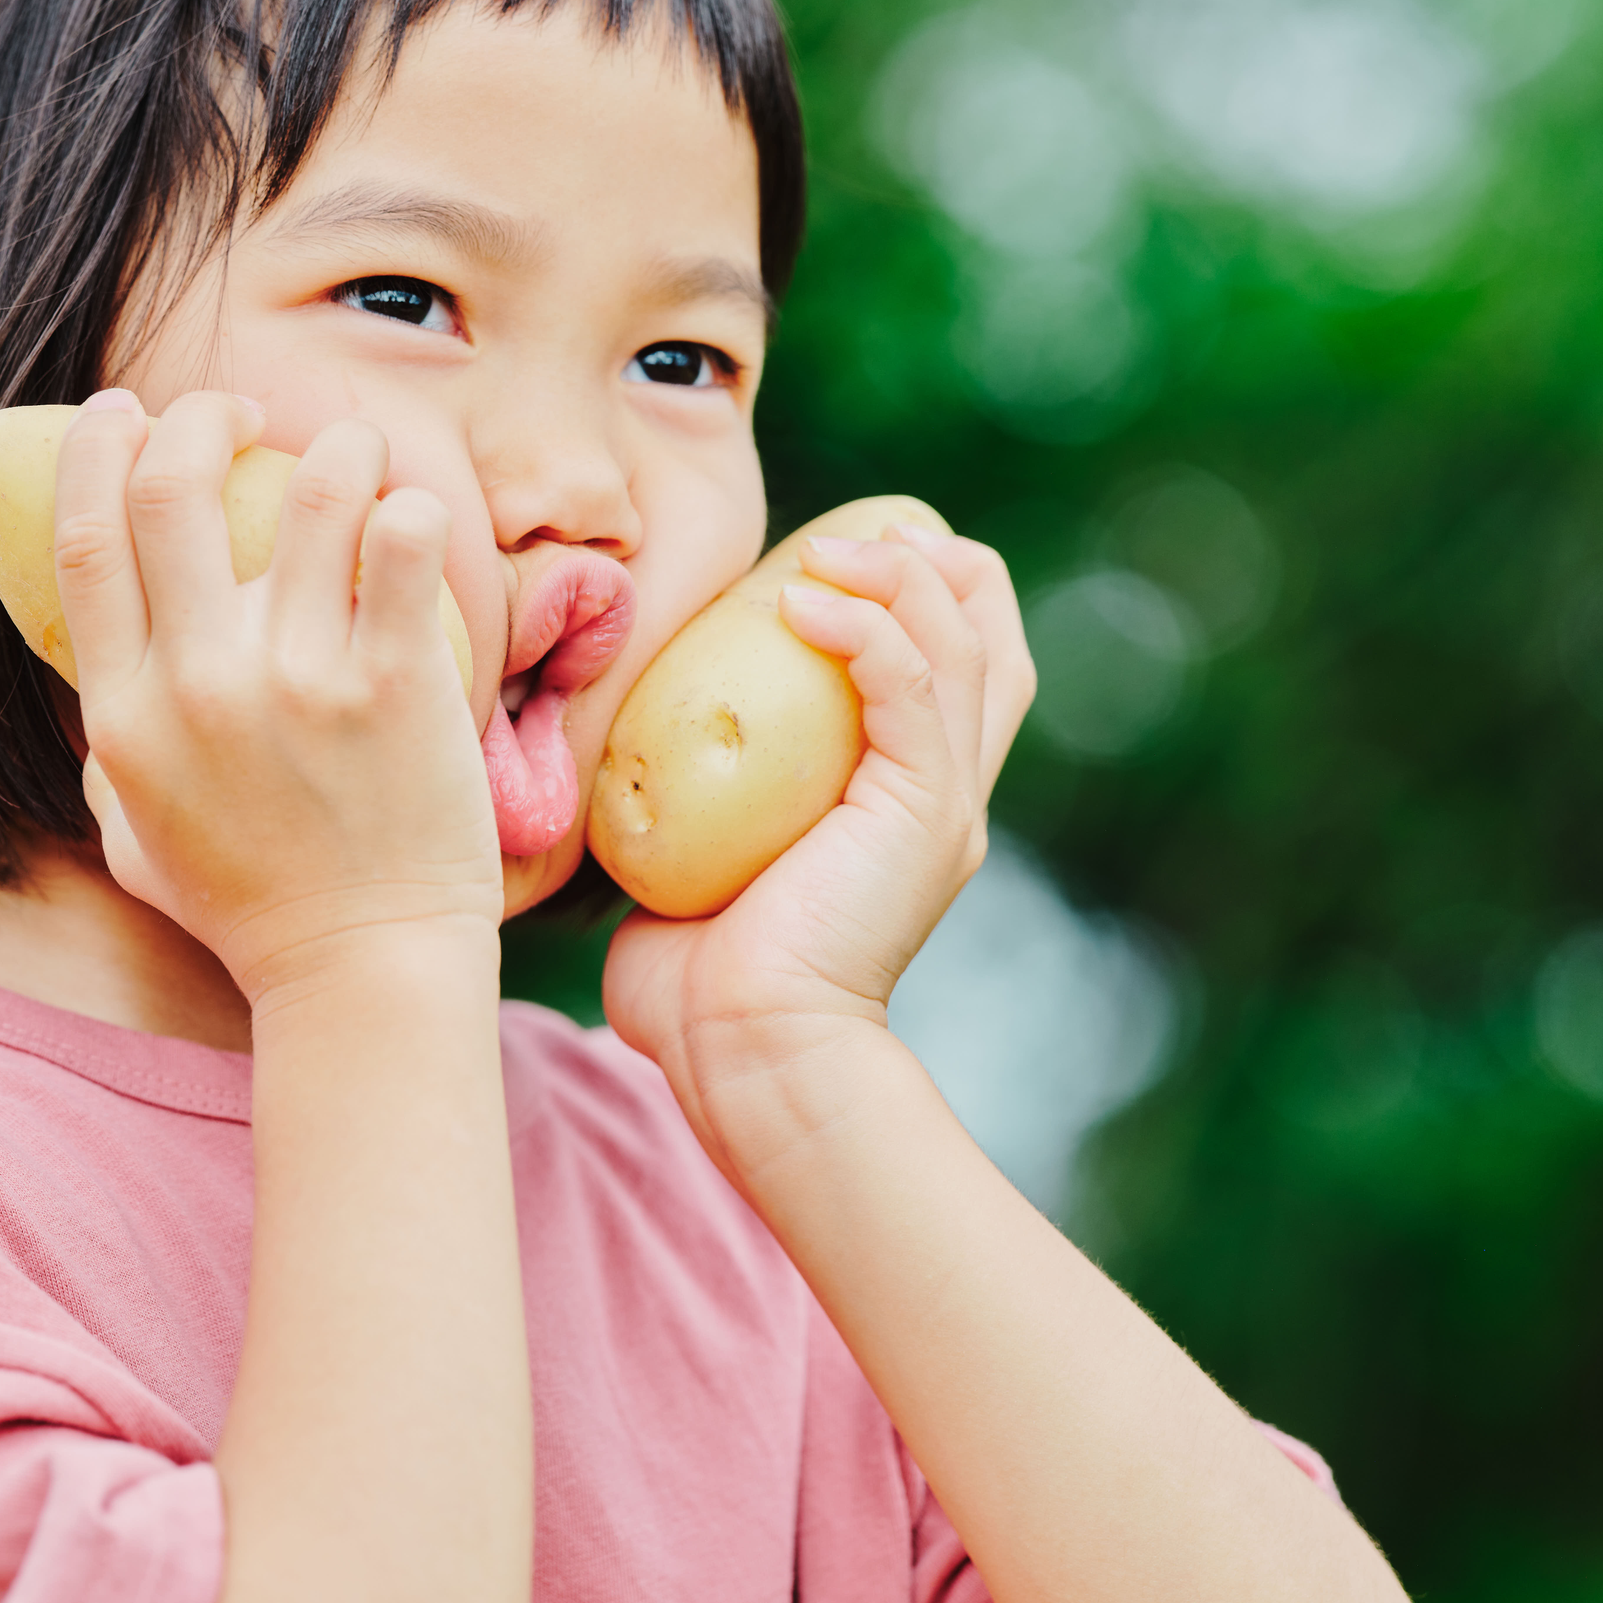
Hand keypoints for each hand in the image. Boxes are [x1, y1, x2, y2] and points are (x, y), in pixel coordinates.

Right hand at [54, 389, 501, 1002]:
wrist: (362, 972)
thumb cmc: (249, 908)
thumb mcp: (130, 832)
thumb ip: (106, 748)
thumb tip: (99, 666)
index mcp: (123, 715)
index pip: (83, 540)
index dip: (98, 452)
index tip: (127, 414)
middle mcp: (199, 685)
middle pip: (173, 485)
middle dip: (202, 416)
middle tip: (242, 413)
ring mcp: (297, 680)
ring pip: (311, 487)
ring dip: (336, 447)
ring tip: (354, 458)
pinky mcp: (393, 684)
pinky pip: (405, 538)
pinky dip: (413, 507)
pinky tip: (415, 523)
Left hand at [604, 526, 1033, 1160]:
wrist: (741, 1063)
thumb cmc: (699, 989)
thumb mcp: (695, 862)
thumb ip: (683, 804)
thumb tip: (615, 763)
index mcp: (904, 799)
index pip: (954, 656)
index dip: (910, 585)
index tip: (824, 553)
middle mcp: (943, 793)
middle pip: (988, 629)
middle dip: (924, 558)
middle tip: (840, 539)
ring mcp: (943, 803)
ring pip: (967, 639)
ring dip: (896, 573)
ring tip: (822, 554)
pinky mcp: (925, 814)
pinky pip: (916, 687)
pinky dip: (869, 629)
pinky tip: (800, 605)